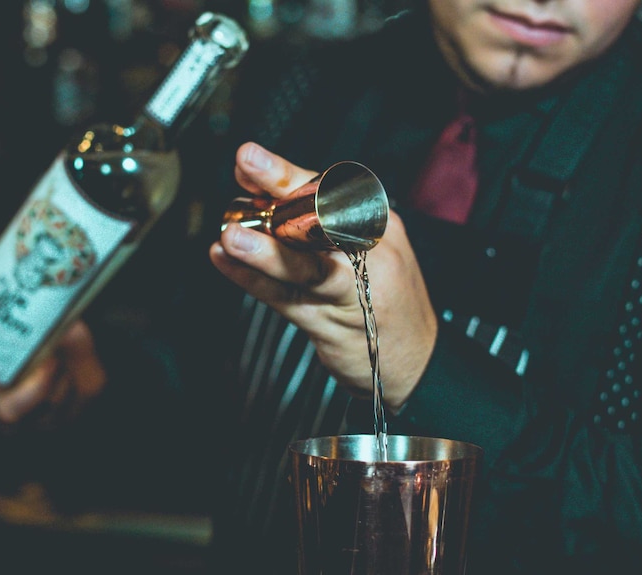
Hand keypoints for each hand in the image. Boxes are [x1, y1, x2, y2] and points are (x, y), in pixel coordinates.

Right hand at [0, 257, 105, 426]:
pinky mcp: (41, 424)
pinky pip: (50, 415)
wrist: (83, 372)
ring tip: (51, 364)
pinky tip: (75, 370)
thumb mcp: (22, 312)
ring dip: (32, 389)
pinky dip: (67, 388)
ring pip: (6, 414)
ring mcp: (6, 416)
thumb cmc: (37, 342)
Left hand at [210, 142, 436, 411]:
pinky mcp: (331, 325)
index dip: (286, 172)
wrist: (417, 361)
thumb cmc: (382, 299)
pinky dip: (252, 280)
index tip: (250, 158)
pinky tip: (224, 262)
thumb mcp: (365, 251)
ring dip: (264, 250)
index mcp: (376, 225)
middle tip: (246, 161)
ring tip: (231, 235)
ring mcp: (351, 291)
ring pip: (305, 266)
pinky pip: (286, 299)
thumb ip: (319, 226)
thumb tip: (257, 196)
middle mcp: (368, 252)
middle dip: (280, 186)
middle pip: (321, 216)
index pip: (329, 189)